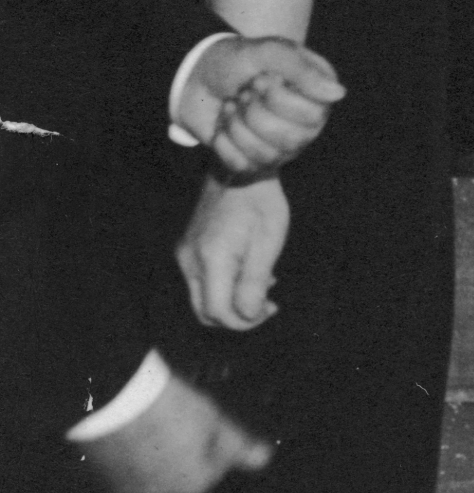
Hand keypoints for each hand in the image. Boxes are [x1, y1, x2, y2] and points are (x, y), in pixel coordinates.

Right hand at [75, 372, 267, 492]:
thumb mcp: (213, 421)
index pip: (215, 468)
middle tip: (182, 421)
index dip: (216, 442)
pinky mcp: (100, 479)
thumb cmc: (172, 409)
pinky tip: (136, 431)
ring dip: (161, 455)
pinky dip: (135, 455)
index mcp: (190, 487)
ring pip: (153, 473)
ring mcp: (125, 492)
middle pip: (182, 474)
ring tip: (159, 423)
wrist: (113, 399)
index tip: (208, 421)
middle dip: (187, 452)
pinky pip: (127, 469)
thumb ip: (238, 445)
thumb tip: (264, 459)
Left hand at [177, 35, 339, 177]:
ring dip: (237, 126)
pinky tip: (223, 124)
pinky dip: (224, 142)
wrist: (198, 76)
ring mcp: (280, 146)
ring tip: (232, 105)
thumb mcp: (270, 52)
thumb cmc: (240, 60)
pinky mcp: (252, 161)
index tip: (261, 78)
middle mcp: (306, 125)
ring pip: (265, 154)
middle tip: (244, 92)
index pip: (313, 115)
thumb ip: (303, 71)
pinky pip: (241, 165)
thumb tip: (339, 94)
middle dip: (255, 113)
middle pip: (291, 139)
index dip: (280, 100)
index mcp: (317, 96)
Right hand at [179, 174, 289, 331]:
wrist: (240, 171)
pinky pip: (202, 282)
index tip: (269, 310)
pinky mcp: (188, 250)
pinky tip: (250, 274)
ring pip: (203, 299)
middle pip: (205, 311)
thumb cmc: (260, 204)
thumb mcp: (269, 242)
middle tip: (268, 305)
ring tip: (264, 286)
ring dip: (232, 302)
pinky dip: (224, 287)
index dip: (244, 322)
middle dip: (237, 317)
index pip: (218, 311)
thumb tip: (248, 315)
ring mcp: (185, 255)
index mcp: (211, 259)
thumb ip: (255, 281)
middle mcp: (190, 261)